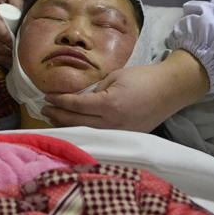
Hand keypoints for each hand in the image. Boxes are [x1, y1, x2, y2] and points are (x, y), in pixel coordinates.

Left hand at [42, 50, 209, 131]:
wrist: (170, 90)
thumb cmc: (143, 77)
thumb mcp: (115, 77)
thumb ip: (97, 90)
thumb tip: (82, 98)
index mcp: (109, 105)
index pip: (76, 105)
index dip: (59, 101)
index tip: (46, 97)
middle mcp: (112, 123)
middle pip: (77, 122)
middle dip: (58, 115)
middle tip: (43, 109)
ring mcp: (119, 133)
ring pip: (86, 132)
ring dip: (68, 125)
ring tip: (53, 119)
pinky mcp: (126, 137)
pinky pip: (100, 136)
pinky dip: (84, 131)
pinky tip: (75, 127)